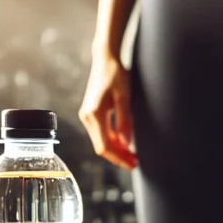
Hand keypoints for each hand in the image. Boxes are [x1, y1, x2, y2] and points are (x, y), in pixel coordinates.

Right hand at [79, 55, 137, 169]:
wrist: (105, 59)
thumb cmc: (115, 74)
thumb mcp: (124, 97)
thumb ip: (125, 120)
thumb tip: (127, 143)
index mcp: (94, 114)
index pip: (104, 146)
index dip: (118, 158)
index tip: (132, 164)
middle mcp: (87, 117)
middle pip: (101, 147)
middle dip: (118, 157)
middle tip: (135, 163)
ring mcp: (87, 116)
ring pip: (101, 141)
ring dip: (116, 150)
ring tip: (132, 156)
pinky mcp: (91, 114)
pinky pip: (101, 133)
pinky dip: (112, 141)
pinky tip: (124, 143)